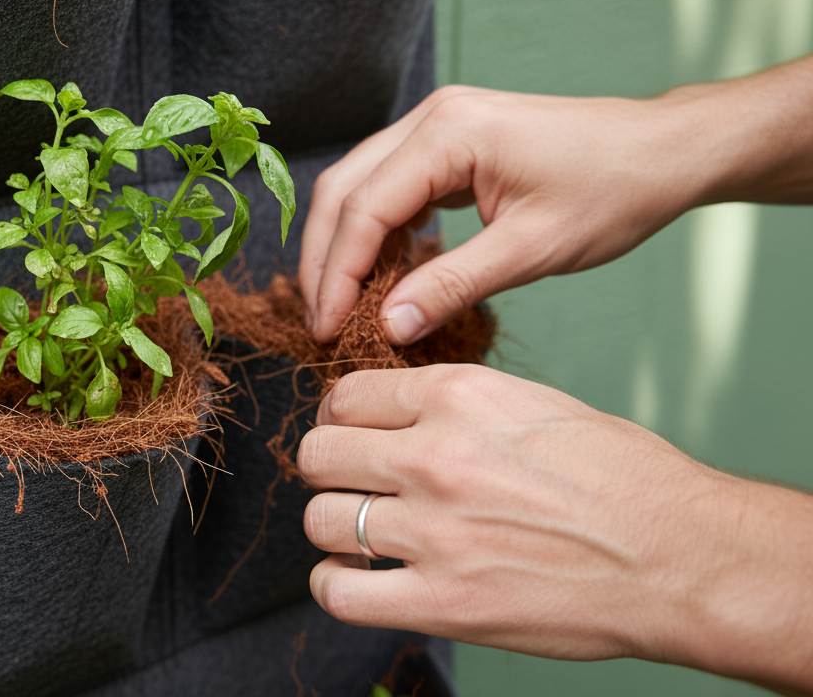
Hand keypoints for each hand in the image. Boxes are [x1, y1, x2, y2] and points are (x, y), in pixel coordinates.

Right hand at [297, 86, 713, 343]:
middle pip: (343, 190)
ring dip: (343, 246)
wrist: (663, 152)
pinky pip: (390, 186)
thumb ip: (451, 287)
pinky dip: (377, 232)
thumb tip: (387, 327)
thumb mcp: (531, 251)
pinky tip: (383, 275)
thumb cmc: (612, 192)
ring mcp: (437, 125)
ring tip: (341, 306)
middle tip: (320, 323)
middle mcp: (432, 117)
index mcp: (448, 133)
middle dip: (323, 260)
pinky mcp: (449, 143)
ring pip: (358, 187)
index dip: (336, 274)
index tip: (326, 329)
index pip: (363, 208)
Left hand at [298, 365, 812, 693]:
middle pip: (318, 454)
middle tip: (355, 486)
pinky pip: (339, 592)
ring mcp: (434, 531)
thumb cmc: (622, 479)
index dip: (342, 420)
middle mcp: (435, 456)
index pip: (345, 396)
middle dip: (330, 470)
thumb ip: (454, 406)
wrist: (680, 556)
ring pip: (319, 520)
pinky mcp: (442, 601)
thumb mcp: (533, 404)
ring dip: (334, 528)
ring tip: (365, 535)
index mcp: (458, 396)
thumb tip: (393, 415)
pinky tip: (362, 579)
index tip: (354, 438)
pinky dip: (338, 586)